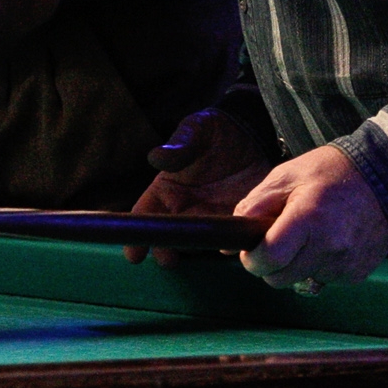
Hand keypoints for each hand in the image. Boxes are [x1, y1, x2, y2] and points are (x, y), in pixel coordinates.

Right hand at [125, 108, 270, 265]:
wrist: (254, 134)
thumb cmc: (215, 131)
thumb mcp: (196, 129)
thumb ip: (180, 144)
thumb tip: (156, 157)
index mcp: (166, 189)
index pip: (145, 215)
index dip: (137, 234)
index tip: (133, 253)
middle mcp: (185, 209)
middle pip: (169, 236)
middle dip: (165, 250)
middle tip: (167, 258)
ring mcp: (212, 219)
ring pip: (199, 242)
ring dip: (199, 249)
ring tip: (202, 248)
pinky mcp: (238, 223)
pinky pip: (232, 239)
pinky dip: (232, 244)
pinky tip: (234, 244)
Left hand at [235, 145, 387, 288]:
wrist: (385, 179)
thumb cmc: (331, 173)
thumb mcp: (285, 177)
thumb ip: (254, 207)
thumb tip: (229, 244)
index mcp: (308, 219)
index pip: (269, 259)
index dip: (251, 259)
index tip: (249, 252)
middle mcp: (329, 246)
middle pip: (280, 279)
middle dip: (270, 264)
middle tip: (277, 241)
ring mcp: (346, 264)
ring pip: (301, 281)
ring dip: (296, 265)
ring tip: (308, 235)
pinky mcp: (357, 273)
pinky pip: (324, 279)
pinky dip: (319, 266)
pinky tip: (329, 241)